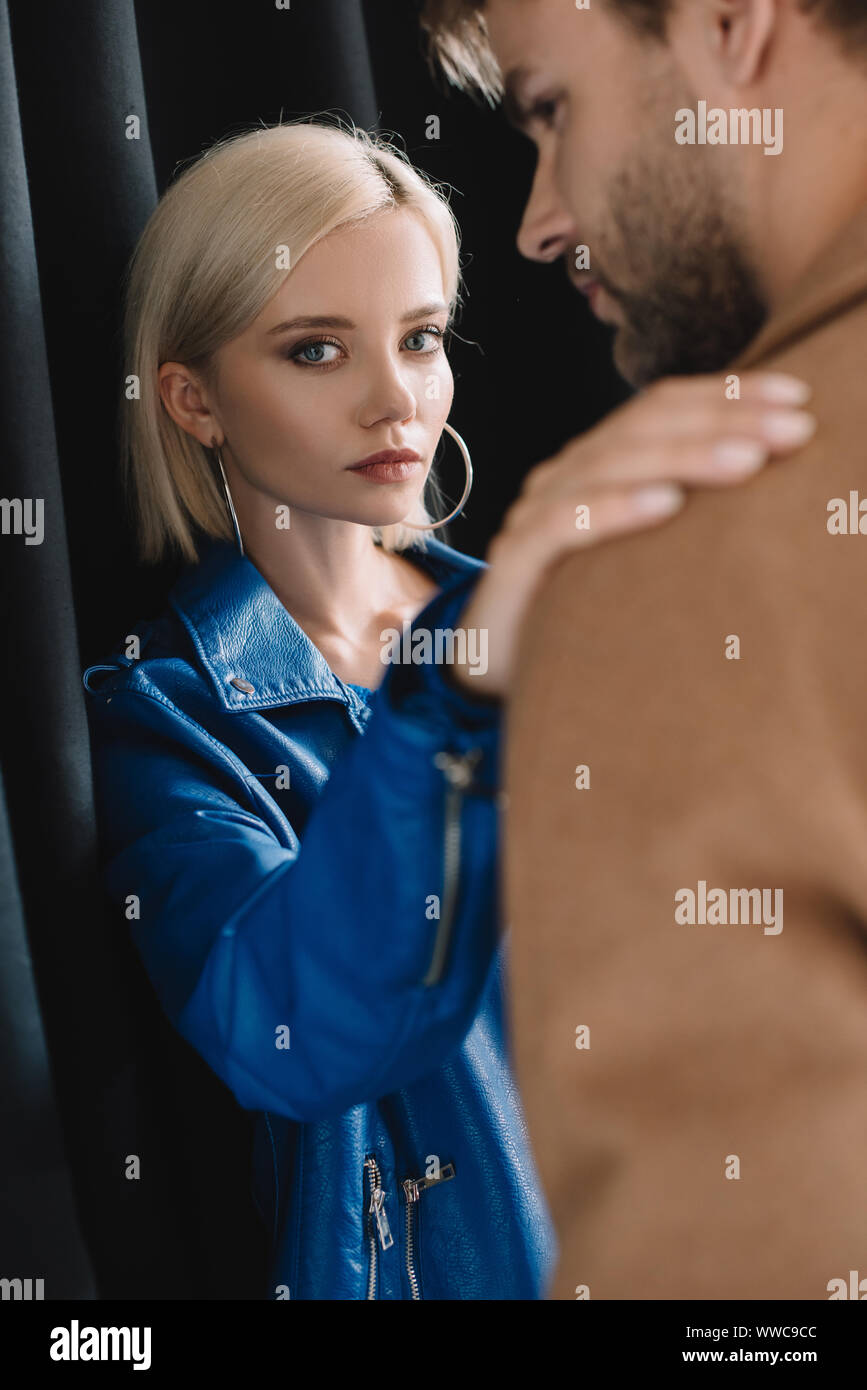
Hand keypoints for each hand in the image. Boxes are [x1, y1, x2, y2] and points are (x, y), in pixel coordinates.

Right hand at [448, 371, 815, 698]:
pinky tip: (666, 505)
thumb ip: (681, 511)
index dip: (727, 393)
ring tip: (747, 461)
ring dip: (684, 458)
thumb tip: (767, 479)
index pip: (661, 407)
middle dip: (724, 421)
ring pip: (610, 466)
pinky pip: (563, 526)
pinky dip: (615, 510)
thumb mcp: (639, 551)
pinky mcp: (514, 560)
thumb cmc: (581, 604)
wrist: (493, 659)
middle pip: (643, 427)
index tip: (798, 397)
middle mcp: (565, 476)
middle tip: (793, 428)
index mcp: (597, 462)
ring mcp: (535, 513)